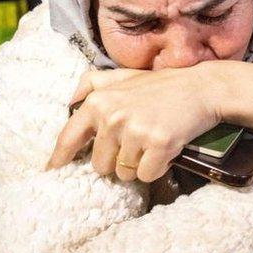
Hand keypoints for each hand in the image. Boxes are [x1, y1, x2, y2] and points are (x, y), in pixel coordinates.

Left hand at [47, 67, 214, 182]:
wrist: (201, 88)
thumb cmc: (161, 86)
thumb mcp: (123, 77)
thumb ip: (93, 83)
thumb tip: (70, 101)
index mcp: (99, 101)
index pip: (69, 137)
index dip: (59, 158)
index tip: (51, 171)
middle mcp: (113, 116)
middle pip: (100, 164)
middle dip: (117, 160)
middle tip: (137, 141)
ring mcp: (136, 131)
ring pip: (123, 173)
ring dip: (138, 165)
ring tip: (152, 142)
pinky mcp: (158, 144)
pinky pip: (146, 175)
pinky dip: (157, 168)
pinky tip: (165, 149)